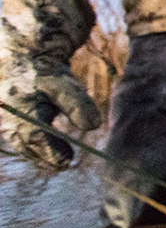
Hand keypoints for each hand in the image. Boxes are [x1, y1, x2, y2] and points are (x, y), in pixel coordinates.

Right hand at [1, 55, 99, 170]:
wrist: (27, 62)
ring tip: (61, 163)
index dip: (50, 151)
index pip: (35, 136)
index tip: (67, 161)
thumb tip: (94, 126)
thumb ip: (78, 105)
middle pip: (26, 145)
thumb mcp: (65, 85)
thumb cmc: (48, 74)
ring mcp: (10, 121)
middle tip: (66, 165)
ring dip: (40, 157)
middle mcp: (11, 116)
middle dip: (45, 158)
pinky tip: (52, 156)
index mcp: (22, 106)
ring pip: (23, 145)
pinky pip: (23, 142)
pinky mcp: (14, 123)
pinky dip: (36, 150)